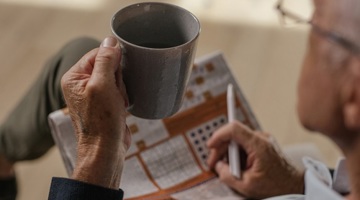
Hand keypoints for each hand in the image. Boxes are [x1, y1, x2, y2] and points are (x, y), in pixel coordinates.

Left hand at [61, 36, 130, 188]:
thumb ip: (105, 60)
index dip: (112, 62)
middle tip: (115, 94)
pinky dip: (123, 97)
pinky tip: (121, 107)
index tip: (115, 78)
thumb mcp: (103, 85)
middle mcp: (81, 83)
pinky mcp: (104, 102)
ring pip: (116, 77)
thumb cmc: (102, 120)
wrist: (106, 148)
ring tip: (118, 103)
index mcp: (74, 76)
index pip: (97, 53)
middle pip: (108, 65)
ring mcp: (93, 93)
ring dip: (122, 89)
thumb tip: (111, 40)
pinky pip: (119, 89)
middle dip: (118, 78)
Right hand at [207, 121, 303, 198]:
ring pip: (237, 140)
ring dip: (228, 153)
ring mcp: (263, 140)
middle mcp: (261, 138)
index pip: (233, 129)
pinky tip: (237, 167)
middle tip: (213, 164)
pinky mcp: (263, 144)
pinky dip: (237, 154)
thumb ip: (227, 175)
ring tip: (227, 169)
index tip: (210, 146)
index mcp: (258, 145)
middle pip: (233, 135)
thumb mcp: (247, 186)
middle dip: (220, 148)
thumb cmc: (275, 186)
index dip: (219, 135)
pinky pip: (244, 145)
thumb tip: (218, 166)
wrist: (295, 186)